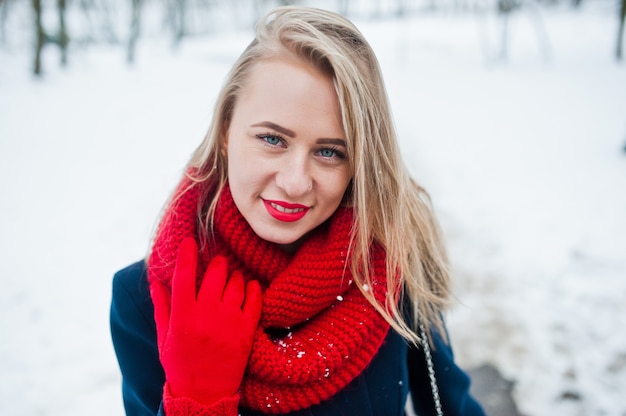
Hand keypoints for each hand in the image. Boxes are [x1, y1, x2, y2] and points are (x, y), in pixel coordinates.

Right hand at [150, 237, 262, 404]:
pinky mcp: (247, 331)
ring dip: (234, 275)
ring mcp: (229, 322)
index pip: (184, 276)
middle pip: (215, 274)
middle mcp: (207, 315)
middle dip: (217, 263)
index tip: (189, 241)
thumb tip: (155, 280)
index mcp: (183, 316)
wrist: (204, 395)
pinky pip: (254, 300)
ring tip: (232, 276)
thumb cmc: (180, 366)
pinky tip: (250, 285)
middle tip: (218, 262)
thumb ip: (161, 307)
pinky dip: (253, 288)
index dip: (186, 255)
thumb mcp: (164, 338)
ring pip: (236, 283)